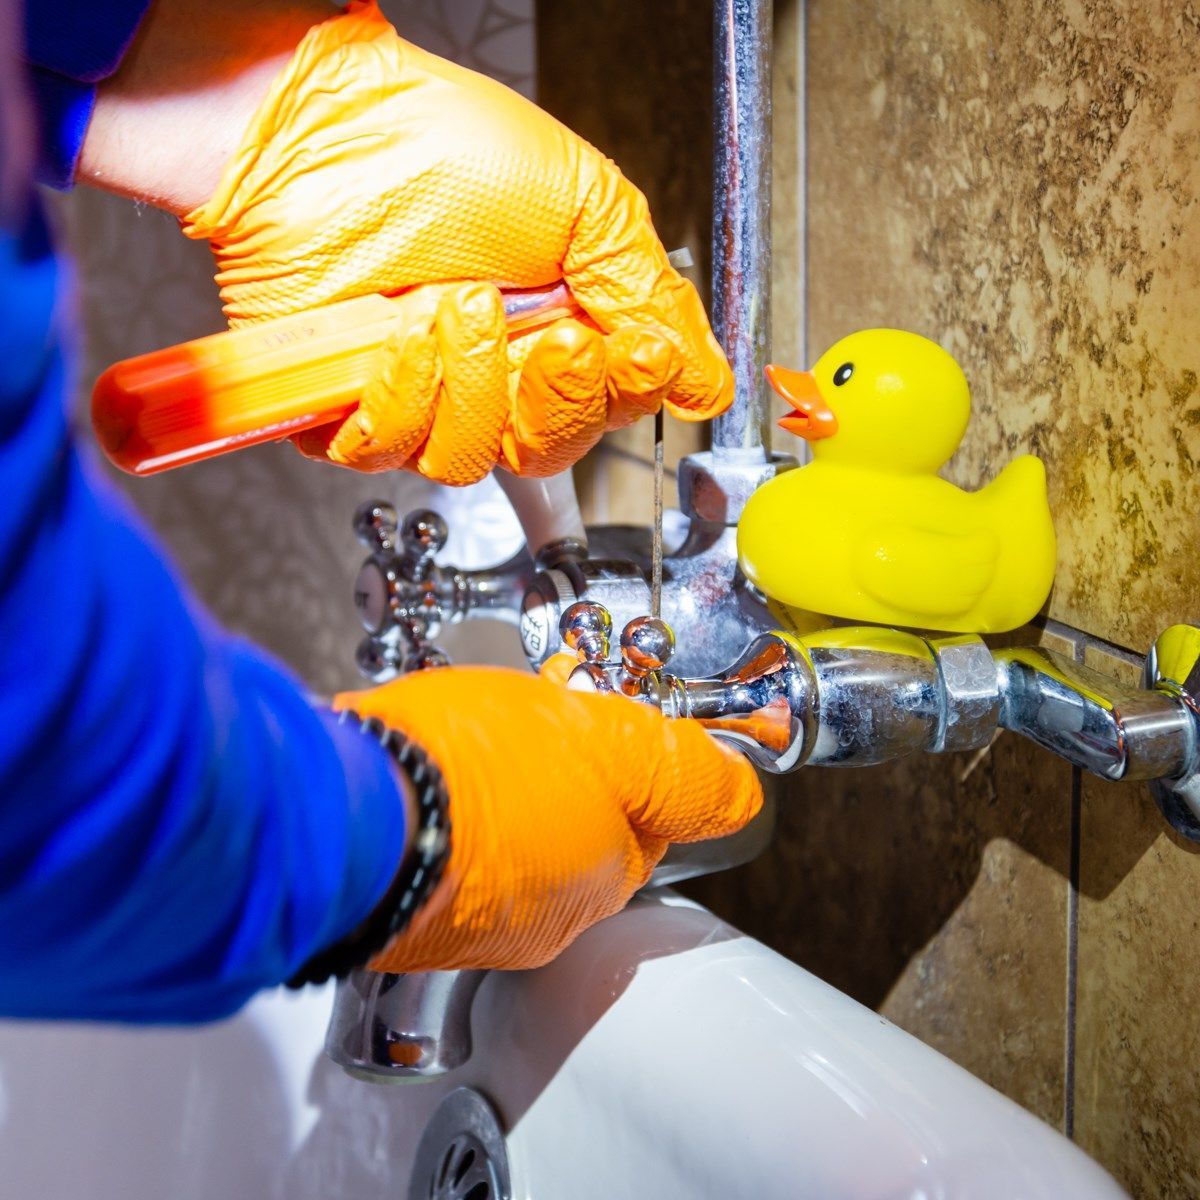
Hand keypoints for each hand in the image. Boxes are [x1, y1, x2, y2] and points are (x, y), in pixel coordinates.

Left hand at [180, 1, 732, 482]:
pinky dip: (403, 396)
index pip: (610, 408)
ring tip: (457, 300)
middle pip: (547, 449)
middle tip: (549, 335)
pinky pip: (388, 450)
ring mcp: (421, 394)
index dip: (626, 393)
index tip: (634, 351)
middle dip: (555, 397)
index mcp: (556, 329)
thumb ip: (649, 299)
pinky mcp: (347, 407)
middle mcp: (492, 372)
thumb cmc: (444, 144)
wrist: (324, 125)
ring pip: (470, 458)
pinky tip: (402, 330)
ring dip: (474, 382)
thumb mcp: (585, 208)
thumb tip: (707, 381)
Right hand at [335, 667, 761, 971]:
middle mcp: (538, 923)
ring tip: (472, 740)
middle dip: (567, 778)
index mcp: (598, 884)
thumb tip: (744, 794)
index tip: (606, 730)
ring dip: (506, 795)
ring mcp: (466, 924)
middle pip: (576, 837)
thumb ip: (681, 773)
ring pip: (512, 844)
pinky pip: (447, 852)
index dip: (632, 767)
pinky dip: (447, 815)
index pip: (645, 829)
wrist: (346, 810)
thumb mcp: (610, 745)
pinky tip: (426, 775)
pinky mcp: (402, 911)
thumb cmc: (475, 771)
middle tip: (535, 724)